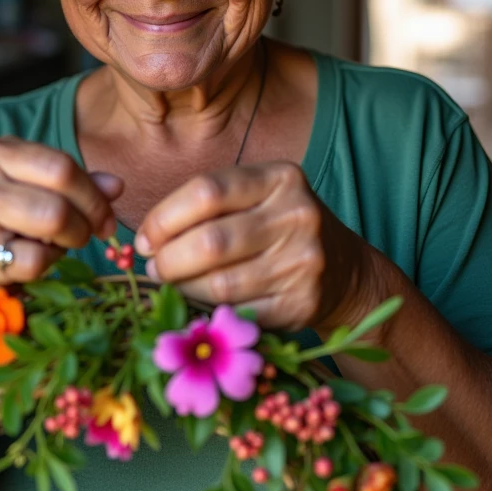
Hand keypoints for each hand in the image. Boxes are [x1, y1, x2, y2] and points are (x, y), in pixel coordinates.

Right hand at [0, 137, 122, 310]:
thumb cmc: (11, 224)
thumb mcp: (43, 192)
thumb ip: (80, 184)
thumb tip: (116, 186)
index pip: (62, 166)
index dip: (93, 195)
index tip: (105, 216)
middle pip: (60, 197)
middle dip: (86, 221)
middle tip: (88, 234)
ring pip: (51, 223)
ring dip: (68, 242)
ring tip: (58, 245)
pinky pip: (35, 260)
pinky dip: (46, 266)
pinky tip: (33, 263)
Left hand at [134, 162, 370, 331]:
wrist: (346, 272)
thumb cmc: (281, 227)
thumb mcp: (258, 197)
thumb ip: (210, 205)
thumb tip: (148, 238)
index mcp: (280, 178)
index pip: (206, 192)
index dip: (164, 217)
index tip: (145, 238)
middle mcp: (297, 215)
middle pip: (210, 241)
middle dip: (168, 259)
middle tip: (153, 267)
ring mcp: (303, 262)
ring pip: (220, 283)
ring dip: (182, 288)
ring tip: (170, 284)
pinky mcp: (302, 304)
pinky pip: (238, 312)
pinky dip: (208, 311)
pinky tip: (198, 304)